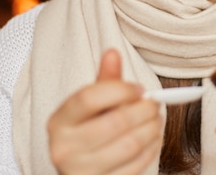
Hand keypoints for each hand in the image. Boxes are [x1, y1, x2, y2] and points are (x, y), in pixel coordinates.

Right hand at [47, 48, 162, 174]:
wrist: (80, 172)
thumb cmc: (87, 134)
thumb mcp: (91, 108)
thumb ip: (104, 82)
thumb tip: (112, 53)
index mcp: (59, 121)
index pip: (89, 97)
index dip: (120, 90)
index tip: (138, 89)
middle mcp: (64, 147)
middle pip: (115, 121)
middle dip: (144, 110)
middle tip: (154, 104)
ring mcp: (81, 170)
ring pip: (130, 144)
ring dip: (151, 129)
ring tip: (155, 120)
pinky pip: (135, 166)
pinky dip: (150, 150)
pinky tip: (151, 140)